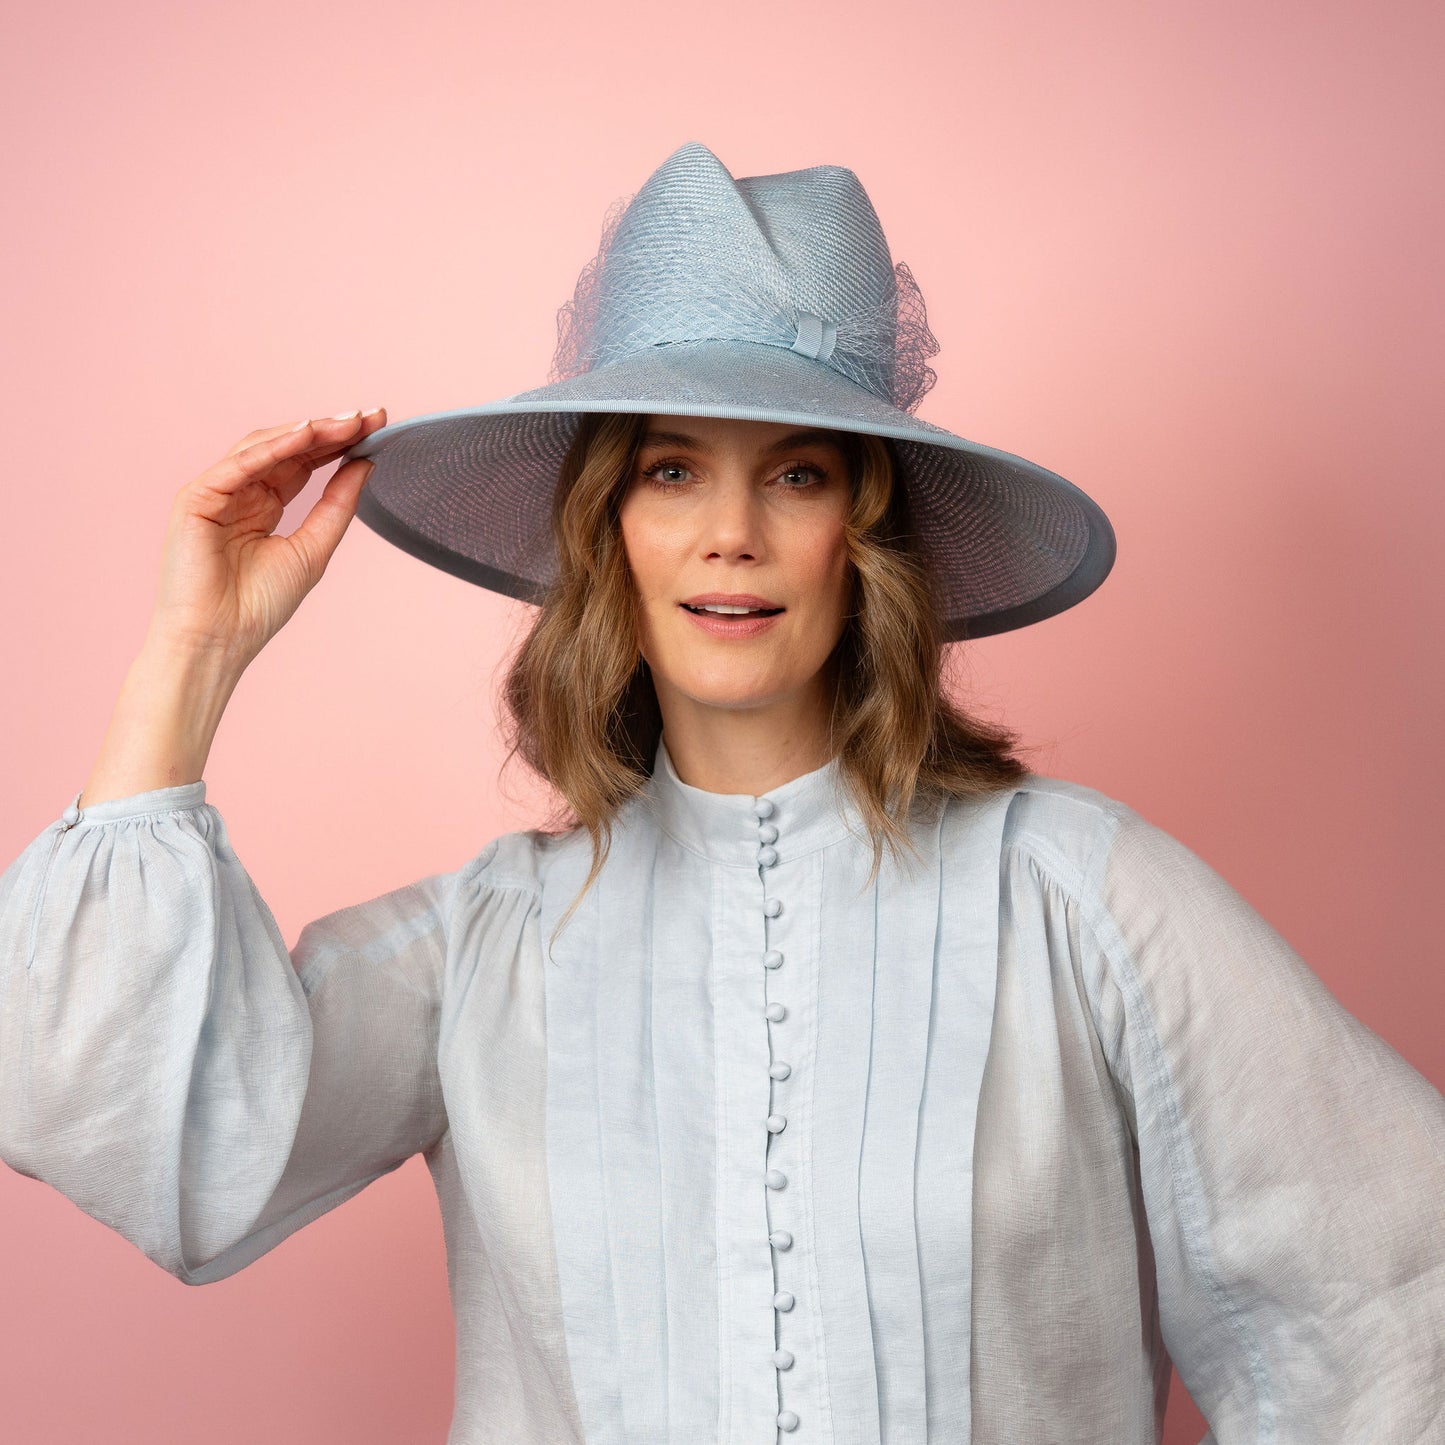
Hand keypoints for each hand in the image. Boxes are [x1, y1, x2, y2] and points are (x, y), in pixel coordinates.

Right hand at [145, 408, 386, 664]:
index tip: (377, 425)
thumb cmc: (259, 606)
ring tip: (347, 421)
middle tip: (371, 415)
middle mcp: (239, 493)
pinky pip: (239, 464)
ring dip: (308, 432)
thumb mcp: (313, 548)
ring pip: (264, 448)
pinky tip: (307, 435)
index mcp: (263, 506)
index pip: (304, 464)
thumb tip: (366, 464)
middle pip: (288, 449)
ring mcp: (216, 492)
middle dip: (331, 431)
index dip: (339, 444)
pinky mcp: (196, 497)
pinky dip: (274, 447)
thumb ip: (337, 504)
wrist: (218, 640)